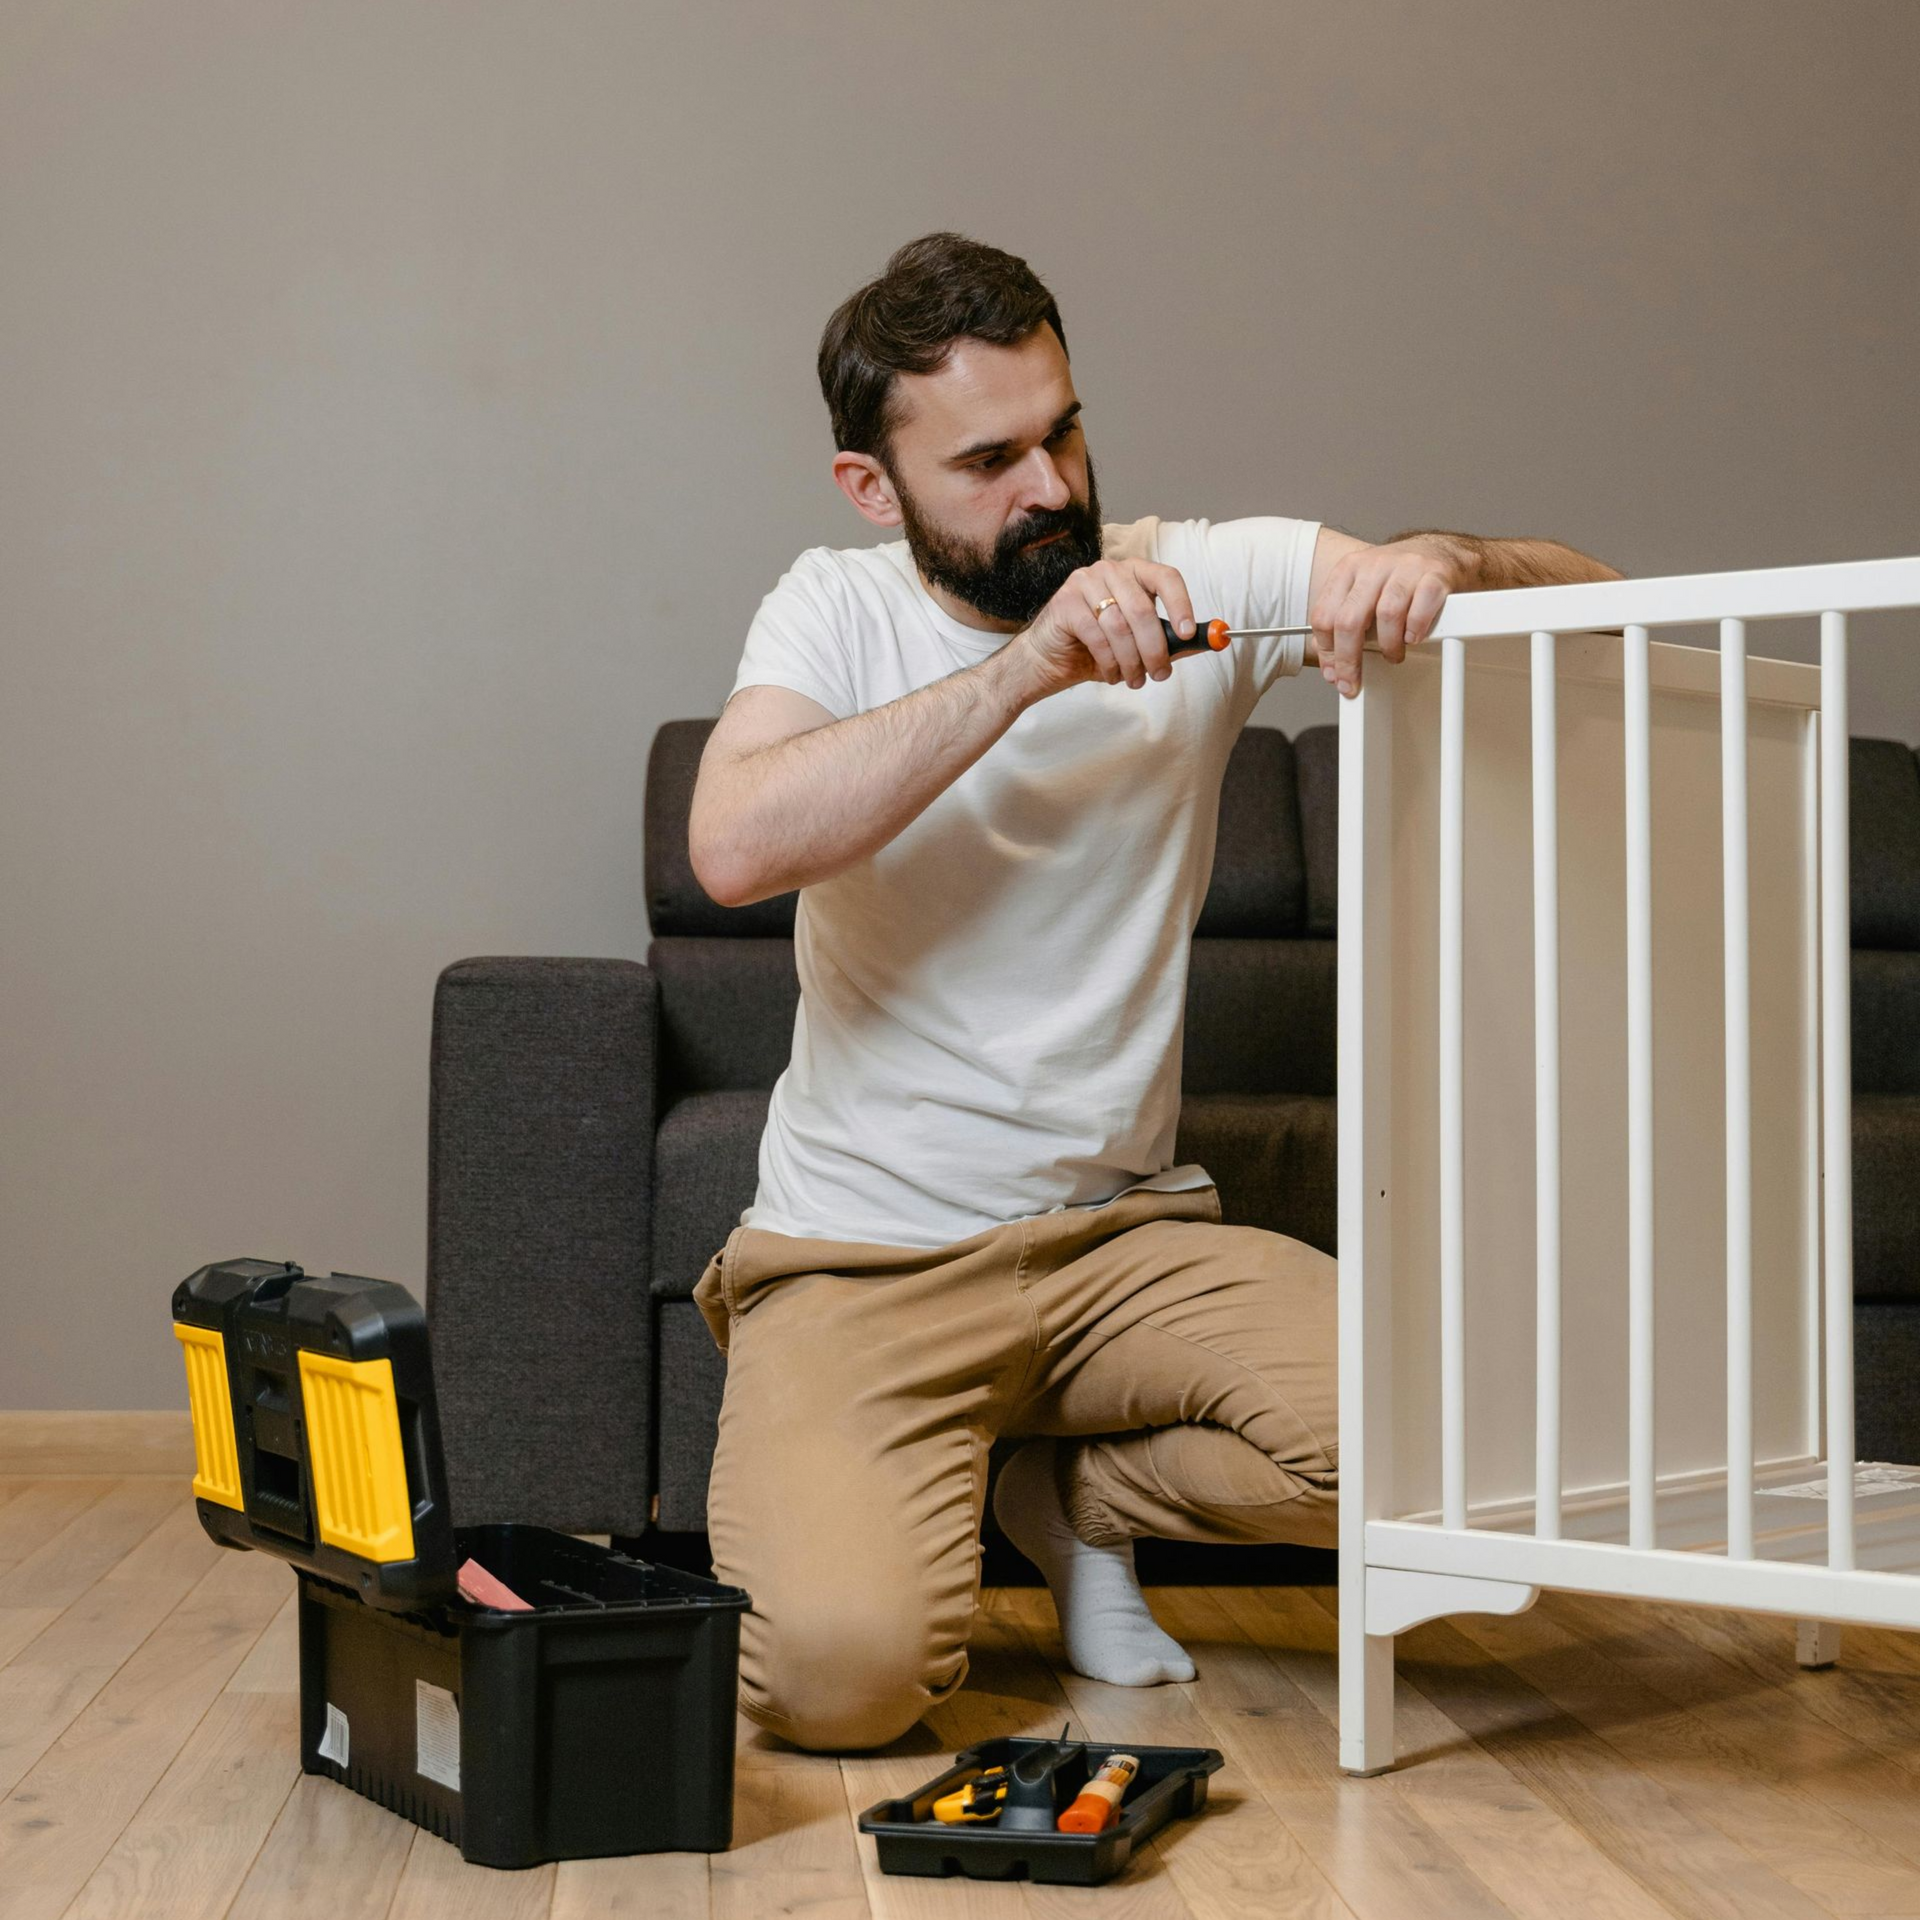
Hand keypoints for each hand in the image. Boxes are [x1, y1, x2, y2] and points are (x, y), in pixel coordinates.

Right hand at [1014, 558, 1197, 697]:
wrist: (1046, 660)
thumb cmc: (1093, 649)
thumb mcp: (1138, 645)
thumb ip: (1169, 640)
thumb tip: (1204, 641)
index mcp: (1132, 573)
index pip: (1166, 577)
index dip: (1181, 604)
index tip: (1188, 633)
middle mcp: (1109, 571)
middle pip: (1143, 609)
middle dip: (1155, 648)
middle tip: (1160, 674)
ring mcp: (1084, 583)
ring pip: (1120, 627)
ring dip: (1132, 661)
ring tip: (1134, 680)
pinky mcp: (1065, 603)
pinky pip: (1097, 636)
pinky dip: (1109, 662)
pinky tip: (1112, 674)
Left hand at [1309, 536, 1469, 697]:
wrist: (1438, 553)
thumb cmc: (1396, 580)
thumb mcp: (1362, 593)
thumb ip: (1343, 623)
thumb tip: (1333, 666)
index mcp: (1348, 569)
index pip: (1324, 615)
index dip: (1327, 652)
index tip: (1334, 674)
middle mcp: (1374, 565)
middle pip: (1349, 619)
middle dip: (1348, 659)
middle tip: (1353, 681)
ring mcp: (1405, 568)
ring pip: (1387, 615)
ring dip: (1388, 646)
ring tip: (1393, 654)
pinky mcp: (1435, 575)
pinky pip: (1421, 609)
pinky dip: (1415, 630)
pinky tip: (1412, 638)